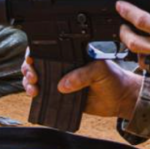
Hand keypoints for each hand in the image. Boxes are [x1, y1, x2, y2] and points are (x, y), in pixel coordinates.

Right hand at [21, 49, 142, 117]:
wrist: (120, 99)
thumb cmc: (113, 78)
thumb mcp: (100, 71)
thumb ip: (83, 75)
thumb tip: (63, 84)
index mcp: (73, 54)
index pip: (50, 48)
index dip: (37, 52)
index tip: (32, 59)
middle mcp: (64, 66)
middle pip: (39, 63)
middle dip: (29, 68)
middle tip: (33, 75)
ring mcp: (61, 81)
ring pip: (38, 79)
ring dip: (29, 82)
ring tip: (34, 88)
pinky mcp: (62, 96)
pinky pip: (44, 95)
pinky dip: (36, 95)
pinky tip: (36, 95)